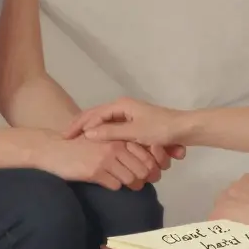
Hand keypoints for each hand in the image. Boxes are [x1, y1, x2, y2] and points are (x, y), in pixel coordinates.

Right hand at [30, 131, 158, 190]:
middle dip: (143, 178)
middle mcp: (115, 145)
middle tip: (139, 182)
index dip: (150, 167)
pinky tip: (108, 181)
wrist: (54, 150)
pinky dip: (114, 185)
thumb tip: (145, 162)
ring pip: (131, 179)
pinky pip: (115, 185)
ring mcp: (106, 158)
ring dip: (131, 184)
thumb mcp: (103, 139)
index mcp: (119, 135)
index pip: (146, 154)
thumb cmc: (80, 145)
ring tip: (126, 184)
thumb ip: (122, 146)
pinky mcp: (95, 171)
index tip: (148, 173)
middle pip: (143, 169)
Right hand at [63, 97, 189, 159]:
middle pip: (95, 116)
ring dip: (90, 129)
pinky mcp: (133, 125)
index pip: (93, 114)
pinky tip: (93, 143)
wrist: (184, 129)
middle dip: (80, 124)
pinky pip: (112, 129)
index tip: (66, 136)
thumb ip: (111, 132)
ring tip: (74, 138)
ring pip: (103, 122)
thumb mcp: (134, 132)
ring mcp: (128, 116)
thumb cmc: (160, 128)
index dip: (79, 124)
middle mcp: (123, 108)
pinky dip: (101, 134)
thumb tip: (89, 133)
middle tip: (64, 136)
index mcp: (121, 106)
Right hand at [209, 174, 248, 229]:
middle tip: (240, 219)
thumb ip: (231, 229)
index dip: (220, 223)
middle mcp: (222, 196)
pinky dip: (245, 189)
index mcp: (220, 212)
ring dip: (235, 199)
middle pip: (219, 203)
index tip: (229, 229)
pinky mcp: (246, 177)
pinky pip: (240, 185)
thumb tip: (228, 229)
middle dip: (226, 209)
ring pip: (229, 193)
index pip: (213, 217)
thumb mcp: (243, 234)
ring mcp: (234, 185)